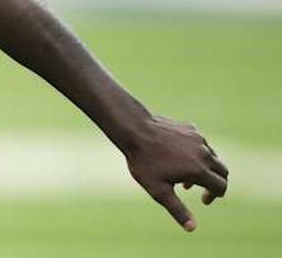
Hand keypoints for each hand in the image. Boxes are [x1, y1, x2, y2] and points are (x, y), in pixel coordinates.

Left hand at [125, 115, 228, 231]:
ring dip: (205, 168)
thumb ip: (178, 209)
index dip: (215, 196)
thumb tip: (192, 228)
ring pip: (212, 156)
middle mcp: (204, 153)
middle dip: (215, 182)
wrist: (135, 130)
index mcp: (200, 170)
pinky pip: (201, 143)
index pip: (221, 186)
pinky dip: (197, 153)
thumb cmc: (144, 162)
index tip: (203, 201)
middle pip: (222, 171)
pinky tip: (179, 157)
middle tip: (201, 190)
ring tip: (184, 177)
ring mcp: (198, 138)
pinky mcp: (190, 128)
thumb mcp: (159, 190)